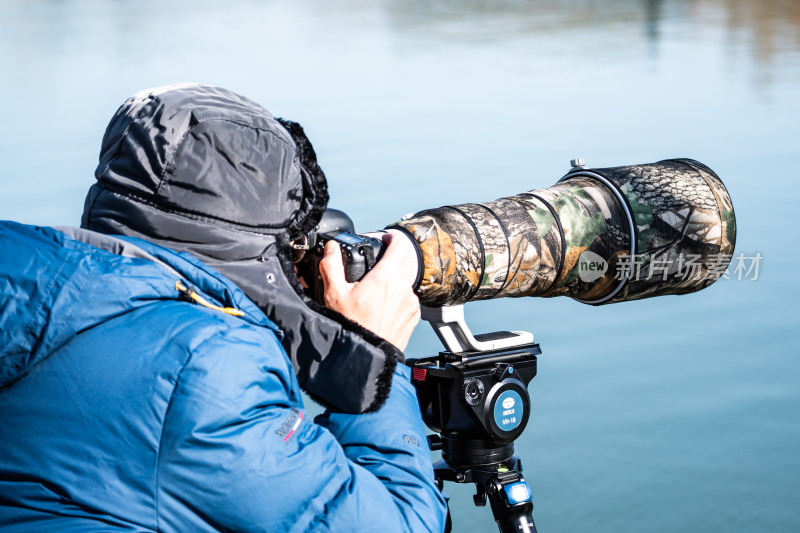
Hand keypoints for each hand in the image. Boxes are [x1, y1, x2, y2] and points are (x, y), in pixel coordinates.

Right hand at [319, 231, 419, 351]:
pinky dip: (400, 295)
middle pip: (406, 260)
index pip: (400, 245)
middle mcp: (402, 288)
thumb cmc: (352, 328)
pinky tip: (384, 304)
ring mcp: (410, 303)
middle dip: (394, 255)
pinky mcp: (413, 315)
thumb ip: (332, 266)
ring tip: (378, 286)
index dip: (393, 237)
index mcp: (385, 278)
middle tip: (380, 259)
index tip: (386, 238)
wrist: (366, 356)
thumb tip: (331, 249)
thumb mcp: (334, 294)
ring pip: (407, 280)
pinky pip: (409, 297)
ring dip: (396, 277)